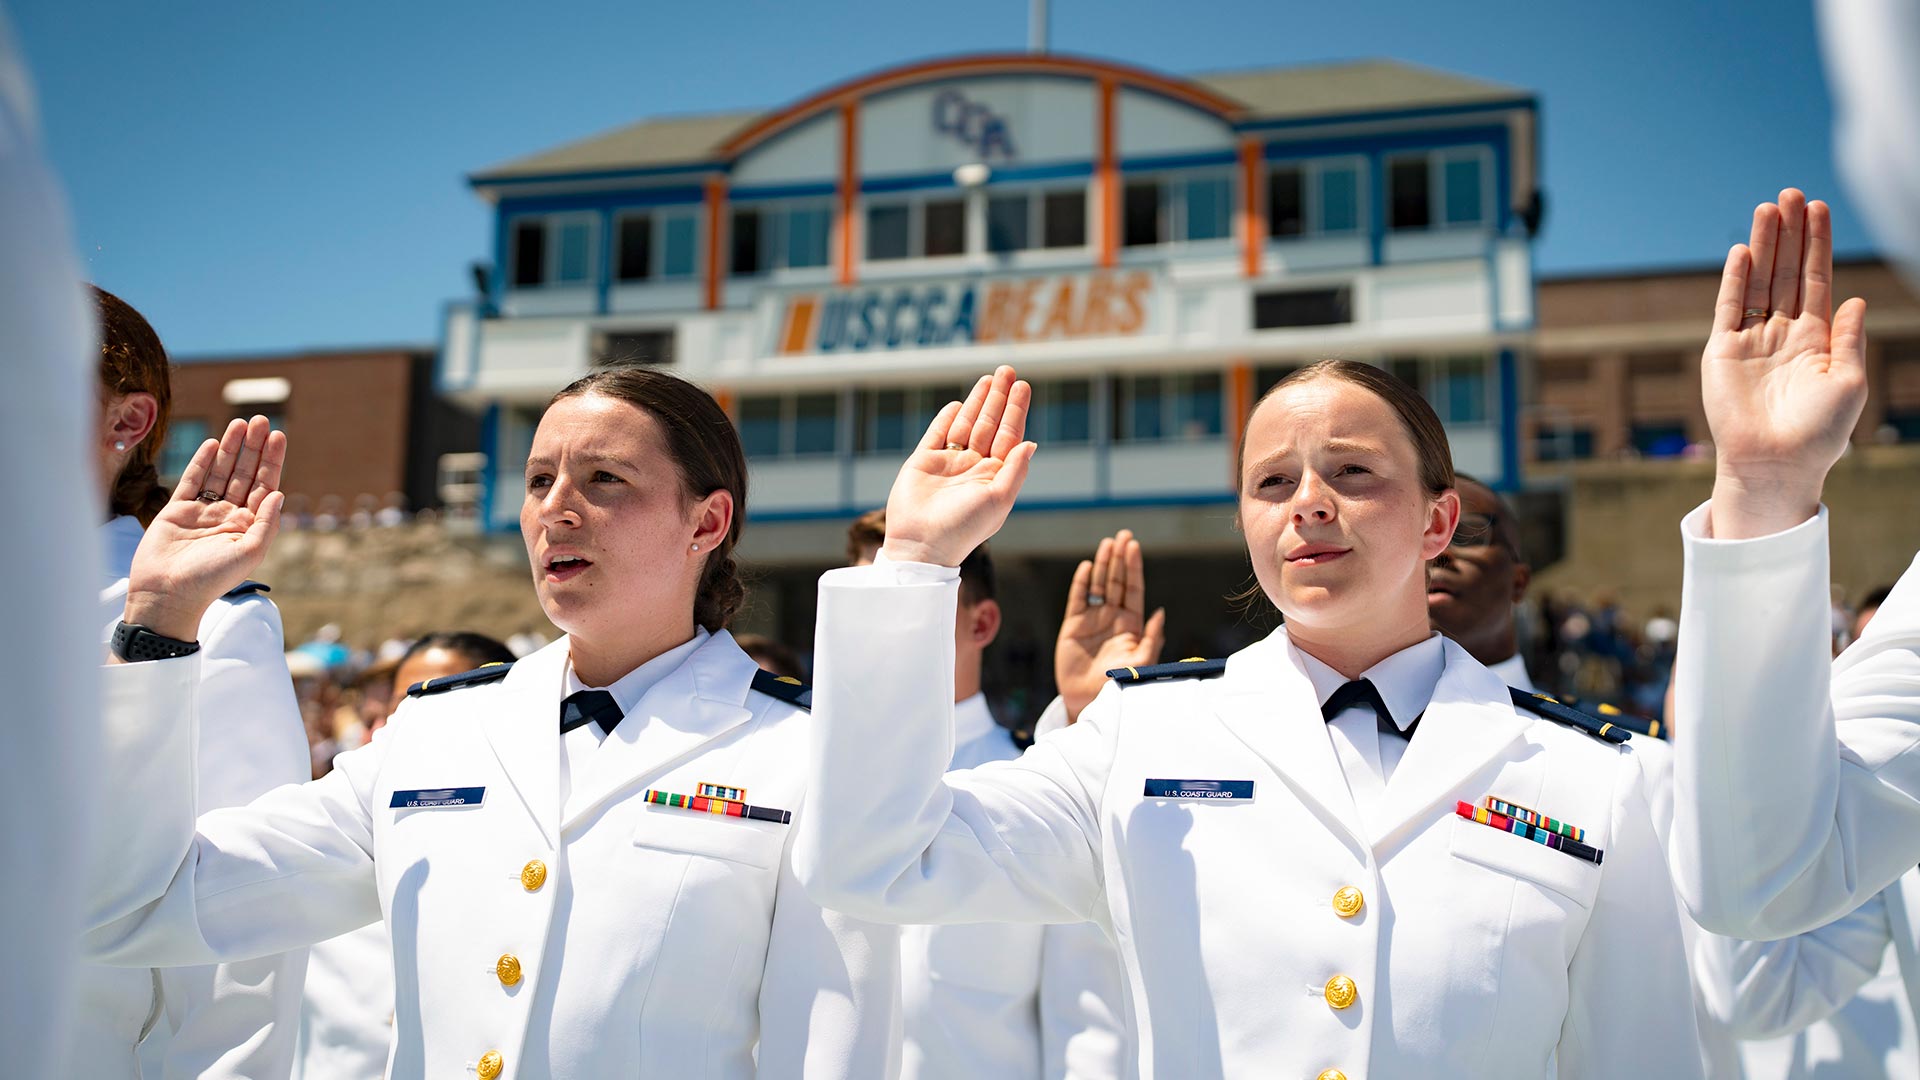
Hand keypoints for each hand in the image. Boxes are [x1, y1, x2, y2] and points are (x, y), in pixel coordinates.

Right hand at [123, 416, 286, 641]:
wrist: (167, 594)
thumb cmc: (211, 580)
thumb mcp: (249, 553)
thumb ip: (266, 523)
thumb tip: (279, 493)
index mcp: (249, 526)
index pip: (264, 486)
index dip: (272, 461)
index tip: (279, 436)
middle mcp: (228, 516)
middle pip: (244, 473)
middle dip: (254, 447)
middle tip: (261, 420)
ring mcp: (203, 512)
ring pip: (220, 472)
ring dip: (231, 448)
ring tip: (241, 423)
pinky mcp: (177, 510)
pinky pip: (192, 480)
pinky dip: (202, 461)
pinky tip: (212, 442)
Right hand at [879, 366, 1035, 566]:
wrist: (921, 545)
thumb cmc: (964, 528)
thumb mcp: (998, 500)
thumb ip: (1015, 470)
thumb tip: (1032, 443)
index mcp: (994, 477)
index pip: (1009, 435)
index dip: (1016, 410)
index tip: (1023, 386)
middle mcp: (973, 468)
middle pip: (990, 424)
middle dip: (999, 397)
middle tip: (1008, 369)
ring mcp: (948, 464)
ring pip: (966, 424)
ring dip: (977, 401)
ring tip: (989, 378)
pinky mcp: (923, 463)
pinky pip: (938, 434)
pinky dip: (947, 418)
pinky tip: (958, 403)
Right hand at [1054, 530, 1165, 722]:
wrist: (1090, 701)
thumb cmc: (1121, 685)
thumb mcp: (1142, 663)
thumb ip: (1152, 638)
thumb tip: (1160, 611)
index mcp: (1132, 624)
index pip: (1134, 589)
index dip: (1134, 568)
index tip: (1134, 547)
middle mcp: (1113, 617)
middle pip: (1117, 581)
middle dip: (1120, 558)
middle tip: (1123, 535)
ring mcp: (1093, 619)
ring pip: (1098, 585)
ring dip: (1103, 564)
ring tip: (1107, 544)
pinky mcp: (1073, 625)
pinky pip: (1077, 599)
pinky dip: (1081, 583)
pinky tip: (1086, 567)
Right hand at [1703, 189, 1867, 538]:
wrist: (1776, 462)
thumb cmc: (1820, 432)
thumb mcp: (1849, 381)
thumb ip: (1849, 338)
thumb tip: (1855, 298)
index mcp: (1816, 340)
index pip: (1816, 281)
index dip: (1818, 246)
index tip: (1820, 209)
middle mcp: (1782, 334)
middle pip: (1786, 272)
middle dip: (1790, 234)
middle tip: (1791, 194)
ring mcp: (1750, 341)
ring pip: (1758, 282)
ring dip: (1764, 244)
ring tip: (1769, 208)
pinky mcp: (1721, 352)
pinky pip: (1729, 308)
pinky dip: (1735, 279)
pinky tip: (1744, 250)